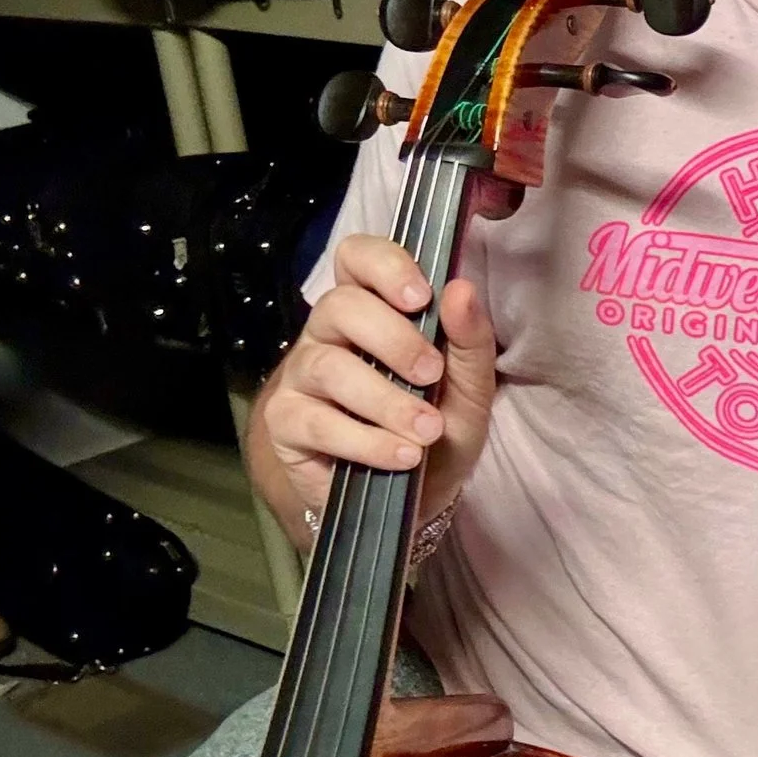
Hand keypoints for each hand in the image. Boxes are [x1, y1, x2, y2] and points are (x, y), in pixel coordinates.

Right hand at [262, 234, 496, 529]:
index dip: (384, 266)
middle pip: (341, 306)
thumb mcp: (471, 388)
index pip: (357, 257)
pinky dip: (366, 440)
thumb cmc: (438, 430)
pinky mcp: (286, 422)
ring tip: (426, 429)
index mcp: (373, 309)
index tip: (420, 297)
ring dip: (386, 399)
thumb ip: (470, 341)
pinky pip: (317, 421)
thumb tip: (461, 290)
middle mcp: (329, 333)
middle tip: (431, 374)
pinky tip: (402, 456)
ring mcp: (302, 376)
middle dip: (394, 339)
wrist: (416, 499)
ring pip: (329, 366)